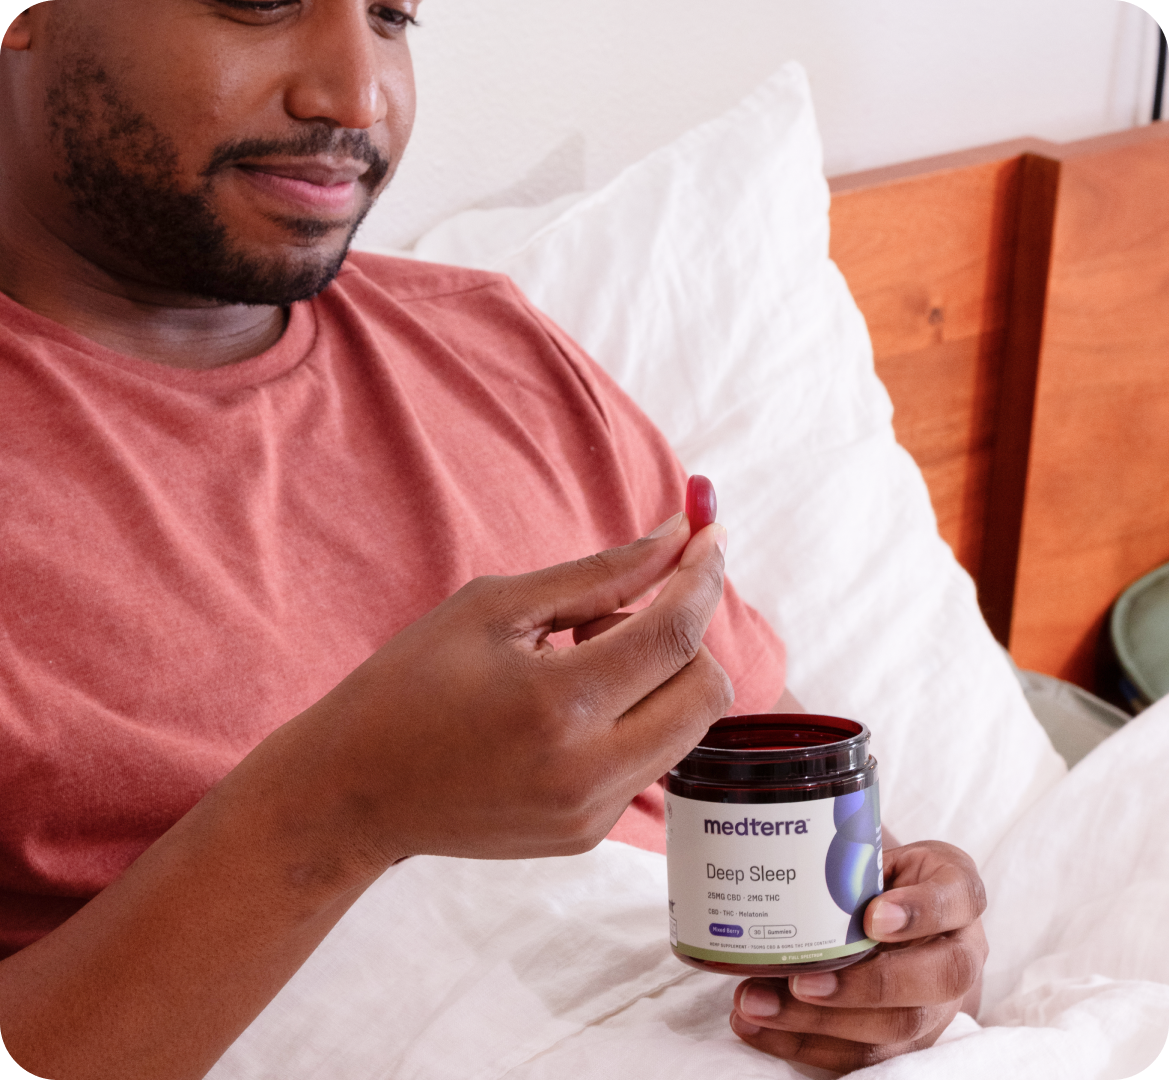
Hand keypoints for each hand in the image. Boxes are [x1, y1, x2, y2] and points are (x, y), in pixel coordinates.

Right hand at [268, 510, 732, 868]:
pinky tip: (569, 707)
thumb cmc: (410, 684)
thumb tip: (678, 537)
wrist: (354, 792)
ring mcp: (591, 814)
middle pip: (706, 690)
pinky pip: (649, 761)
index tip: (709, 534)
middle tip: (612, 616)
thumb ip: (601, 575)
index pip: (675, 633)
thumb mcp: (496, 607)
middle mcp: (588, 771)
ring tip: (578, 663)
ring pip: (687, 728)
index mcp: (558, 704)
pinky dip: (633, 718)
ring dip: (661, 679)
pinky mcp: (586, 836)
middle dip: (686, 635)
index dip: (702, 574)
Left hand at [729, 841, 987, 1071]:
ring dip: (820, 1024)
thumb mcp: (874, 848)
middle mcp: (961, 952)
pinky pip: (863, 1056)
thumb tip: (785, 841)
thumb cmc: (879, 876)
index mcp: (956, 891)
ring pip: (896, 1028)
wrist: (899, 917)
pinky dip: (804, 1044)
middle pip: (935, 980)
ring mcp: (939, 1005)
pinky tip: (756, 1026)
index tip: (872, 916)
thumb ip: (848, 848)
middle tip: (801, 981)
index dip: (920, 910)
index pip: (958, 896)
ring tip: (755, 1003)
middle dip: (864, 987)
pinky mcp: (907, 1041)